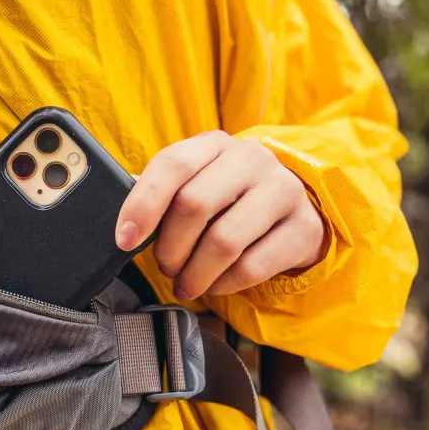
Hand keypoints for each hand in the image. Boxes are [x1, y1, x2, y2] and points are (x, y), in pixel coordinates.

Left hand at [115, 131, 328, 300]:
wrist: (293, 212)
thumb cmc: (229, 202)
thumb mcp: (197, 185)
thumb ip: (163, 197)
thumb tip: (126, 227)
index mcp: (215, 144)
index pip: (173, 164)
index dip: (143, 205)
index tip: (125, 240)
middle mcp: (251, 159)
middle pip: (195, 204)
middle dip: (169, 248)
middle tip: (166, 267)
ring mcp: (283, 190)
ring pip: (224, 241)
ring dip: (195, 274)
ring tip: (186, 283)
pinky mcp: (303, 228)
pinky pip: (251, 267)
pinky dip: (224, 284)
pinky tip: (216, 283)